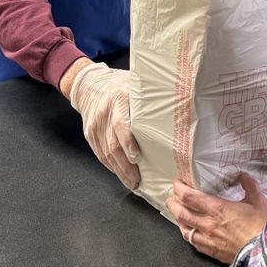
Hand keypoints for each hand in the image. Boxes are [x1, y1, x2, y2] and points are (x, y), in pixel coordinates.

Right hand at [68, 62, 140, 189]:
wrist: (90, 85)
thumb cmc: (119, 85)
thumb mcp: (134, 84)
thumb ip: (149, 96)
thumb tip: (176, 103)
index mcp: (118, 99)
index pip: (120, 123)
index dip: (128, 141)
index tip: (136, 156)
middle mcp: (104, 114)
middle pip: (113, 144)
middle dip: (125, 165)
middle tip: (138, 180)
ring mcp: (95, 126)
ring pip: (106, 153)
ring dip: (119, 171)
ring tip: (132, 183)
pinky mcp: (90, 135)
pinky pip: (100, 154)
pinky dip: (111, 166)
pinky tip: (121, 174)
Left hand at [166, 174, 266, 263]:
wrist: (265, 255)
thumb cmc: (262, 227)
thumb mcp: (258, 200)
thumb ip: (249, 185)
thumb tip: (242, 175)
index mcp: (217, 209)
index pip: (188, 197)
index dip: (179, 188)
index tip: (178, 183)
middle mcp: (208, 224)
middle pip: (181, 213)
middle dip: (173, 203)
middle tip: (172, 197)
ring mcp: (208, 240)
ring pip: (184, 229)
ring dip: (178, 219)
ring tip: (178, 213)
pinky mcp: (212, 252)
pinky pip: (193, 243)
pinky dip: (188, 235)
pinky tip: (190, 232)